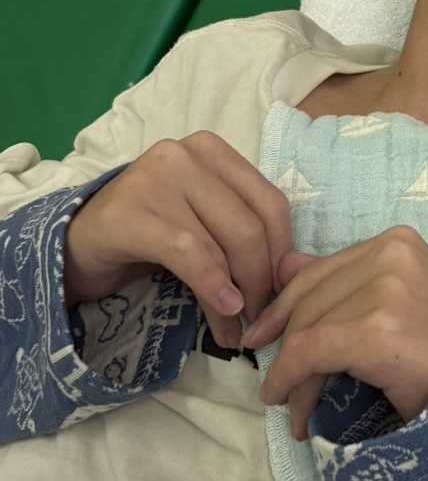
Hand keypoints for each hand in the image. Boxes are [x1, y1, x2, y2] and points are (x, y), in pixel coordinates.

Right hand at [63, 132, 294, 348]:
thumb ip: (244, 237)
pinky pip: (189, 253)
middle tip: (259, 319)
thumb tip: (293, 276)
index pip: (271, 203)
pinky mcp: (131, 211)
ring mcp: (156, 177)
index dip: (282, 254)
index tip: (281, 293)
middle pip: (251, 226)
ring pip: (225, 242)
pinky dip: (212, 286)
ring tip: (237, 329)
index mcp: (214, 151)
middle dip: (262, 281)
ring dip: (238, 296)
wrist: (81, 244)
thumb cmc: (152, 235)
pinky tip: (222, 312)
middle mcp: (186, 154)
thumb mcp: (206, 226)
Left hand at [243, 226, 427, 436]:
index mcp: (398, 242)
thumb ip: (339, 280)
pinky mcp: (377, 331)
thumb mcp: (388, 301)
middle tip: (280, 387)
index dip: (284, 306)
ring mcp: (387, 291)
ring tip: (294, 407)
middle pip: (312, 298)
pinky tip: (286, 403)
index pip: (322, 270)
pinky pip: (310, 352)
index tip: (263, 335)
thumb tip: (283, 265)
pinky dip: (289, 379)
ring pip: (308, 328)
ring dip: (291, 375)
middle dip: (287, 345)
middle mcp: (392, 256)